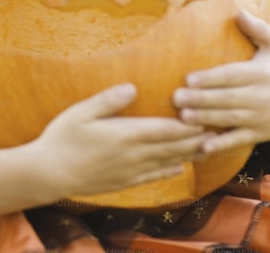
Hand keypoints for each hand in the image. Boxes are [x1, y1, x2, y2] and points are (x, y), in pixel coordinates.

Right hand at [33, 83, 210, 196]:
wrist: (50, 173)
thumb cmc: (62, 138)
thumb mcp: (80, 112)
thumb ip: (108, 100)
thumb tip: (132, 87)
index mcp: (126, 134)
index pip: (167, 129)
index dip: (190, 124)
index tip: (208, 115)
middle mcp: (134, 155)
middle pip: (174, 147)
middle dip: (198, 138)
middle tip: (219, 130)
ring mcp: (131, 170)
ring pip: (168, 162)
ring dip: (190, 155)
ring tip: (209, 147)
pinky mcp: (124, 182)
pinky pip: (154, 177)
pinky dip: (170, 171)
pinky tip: (179, 168)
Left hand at [172, 11, 269, 154]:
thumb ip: (257, 29)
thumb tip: (238, 11)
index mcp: (261, 74)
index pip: (232, 76)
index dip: (211, 78)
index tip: (188, 78)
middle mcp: (261, 97)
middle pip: (227, 99)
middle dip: (201, 99)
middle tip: (175, 98)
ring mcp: (260, 117)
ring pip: (230, 119)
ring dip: (206, 119)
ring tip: (182, 117)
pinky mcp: (259, 133)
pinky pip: (239, 139)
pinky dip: (222, 144)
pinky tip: (202, 146)